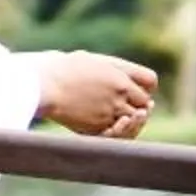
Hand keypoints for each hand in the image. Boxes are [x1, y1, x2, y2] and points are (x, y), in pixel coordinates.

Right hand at [37, 51, 157, 138]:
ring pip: (133, 121)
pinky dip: (120, 132)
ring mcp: (109, 113)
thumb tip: (132, 81)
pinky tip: (117, 126)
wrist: (45, 85)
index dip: (147, 87)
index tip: (142, 89)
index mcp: (121, 77)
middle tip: (138, 108)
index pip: (150, 82)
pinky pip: (117, 134)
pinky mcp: (97, 128)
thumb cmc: (66, 69)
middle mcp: (120, 96)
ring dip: (134, 121)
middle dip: (142, 105)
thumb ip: (116, 69)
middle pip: (144, 103)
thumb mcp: (95, 60)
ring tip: (129, 119)